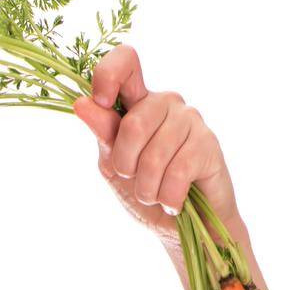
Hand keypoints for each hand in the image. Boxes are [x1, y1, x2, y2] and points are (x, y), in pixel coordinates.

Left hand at [71, 44, 240, 246]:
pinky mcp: (209, 144)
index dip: (108, 75)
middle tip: (135, 179)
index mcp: (137, 103)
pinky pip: (177, 172)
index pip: (125, 62)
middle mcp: (165, 103)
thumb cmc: (145, 192)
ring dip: (147, 188)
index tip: (102, 102)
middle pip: (134, 125)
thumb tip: (81, 103)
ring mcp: (190, 120)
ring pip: (154, 155)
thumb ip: (103, 134)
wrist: (180, 227)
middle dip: (126, 166)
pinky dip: (168, 197)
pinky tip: (174, 201)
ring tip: (156, 193)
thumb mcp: (114, 166)